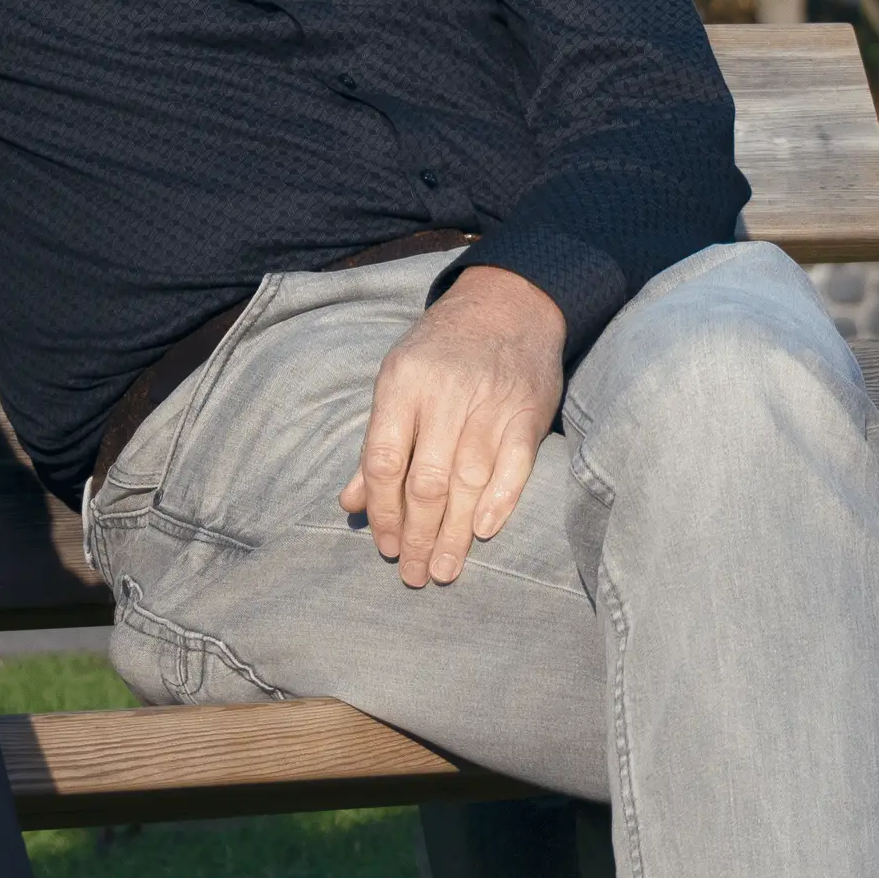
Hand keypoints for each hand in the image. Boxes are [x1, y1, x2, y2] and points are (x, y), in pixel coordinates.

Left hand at [341, 267, 565, 587]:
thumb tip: (350, 505)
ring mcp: (490, 404)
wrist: (509, 303)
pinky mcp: (527, 412)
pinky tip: (482, 533)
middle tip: (414, 574)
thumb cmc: (443, 349)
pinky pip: (514, 466)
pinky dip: (499, 501)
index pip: (383, 460)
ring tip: (444, 570)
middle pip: (426, 480)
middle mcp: (445, 394)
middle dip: (418, 535)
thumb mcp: (399, 379)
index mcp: (403, 383)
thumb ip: (378, 442)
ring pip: (468, 481)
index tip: (386, 546)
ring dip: (454, 534)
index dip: (382, 510)